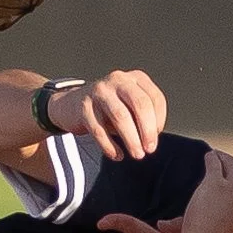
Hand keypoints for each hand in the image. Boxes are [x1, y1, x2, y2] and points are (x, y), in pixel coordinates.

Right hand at [48, 70, 166, 160]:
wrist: (73, 104)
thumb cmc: (110, 108)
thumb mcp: (129, 106)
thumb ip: (143, 118)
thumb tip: (151, 140)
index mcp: (135, 78)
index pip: (155, 98)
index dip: (159, 121)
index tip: (155, 138)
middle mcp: (118, 80)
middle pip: (140, 104)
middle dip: (147, 130)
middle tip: (149, 149)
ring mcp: (100, 91)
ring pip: (120, 116)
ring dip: (131, 139)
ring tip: (137, 154)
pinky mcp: (84, 106)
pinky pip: (99, 129)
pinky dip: (110, 146)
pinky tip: (117, 155)